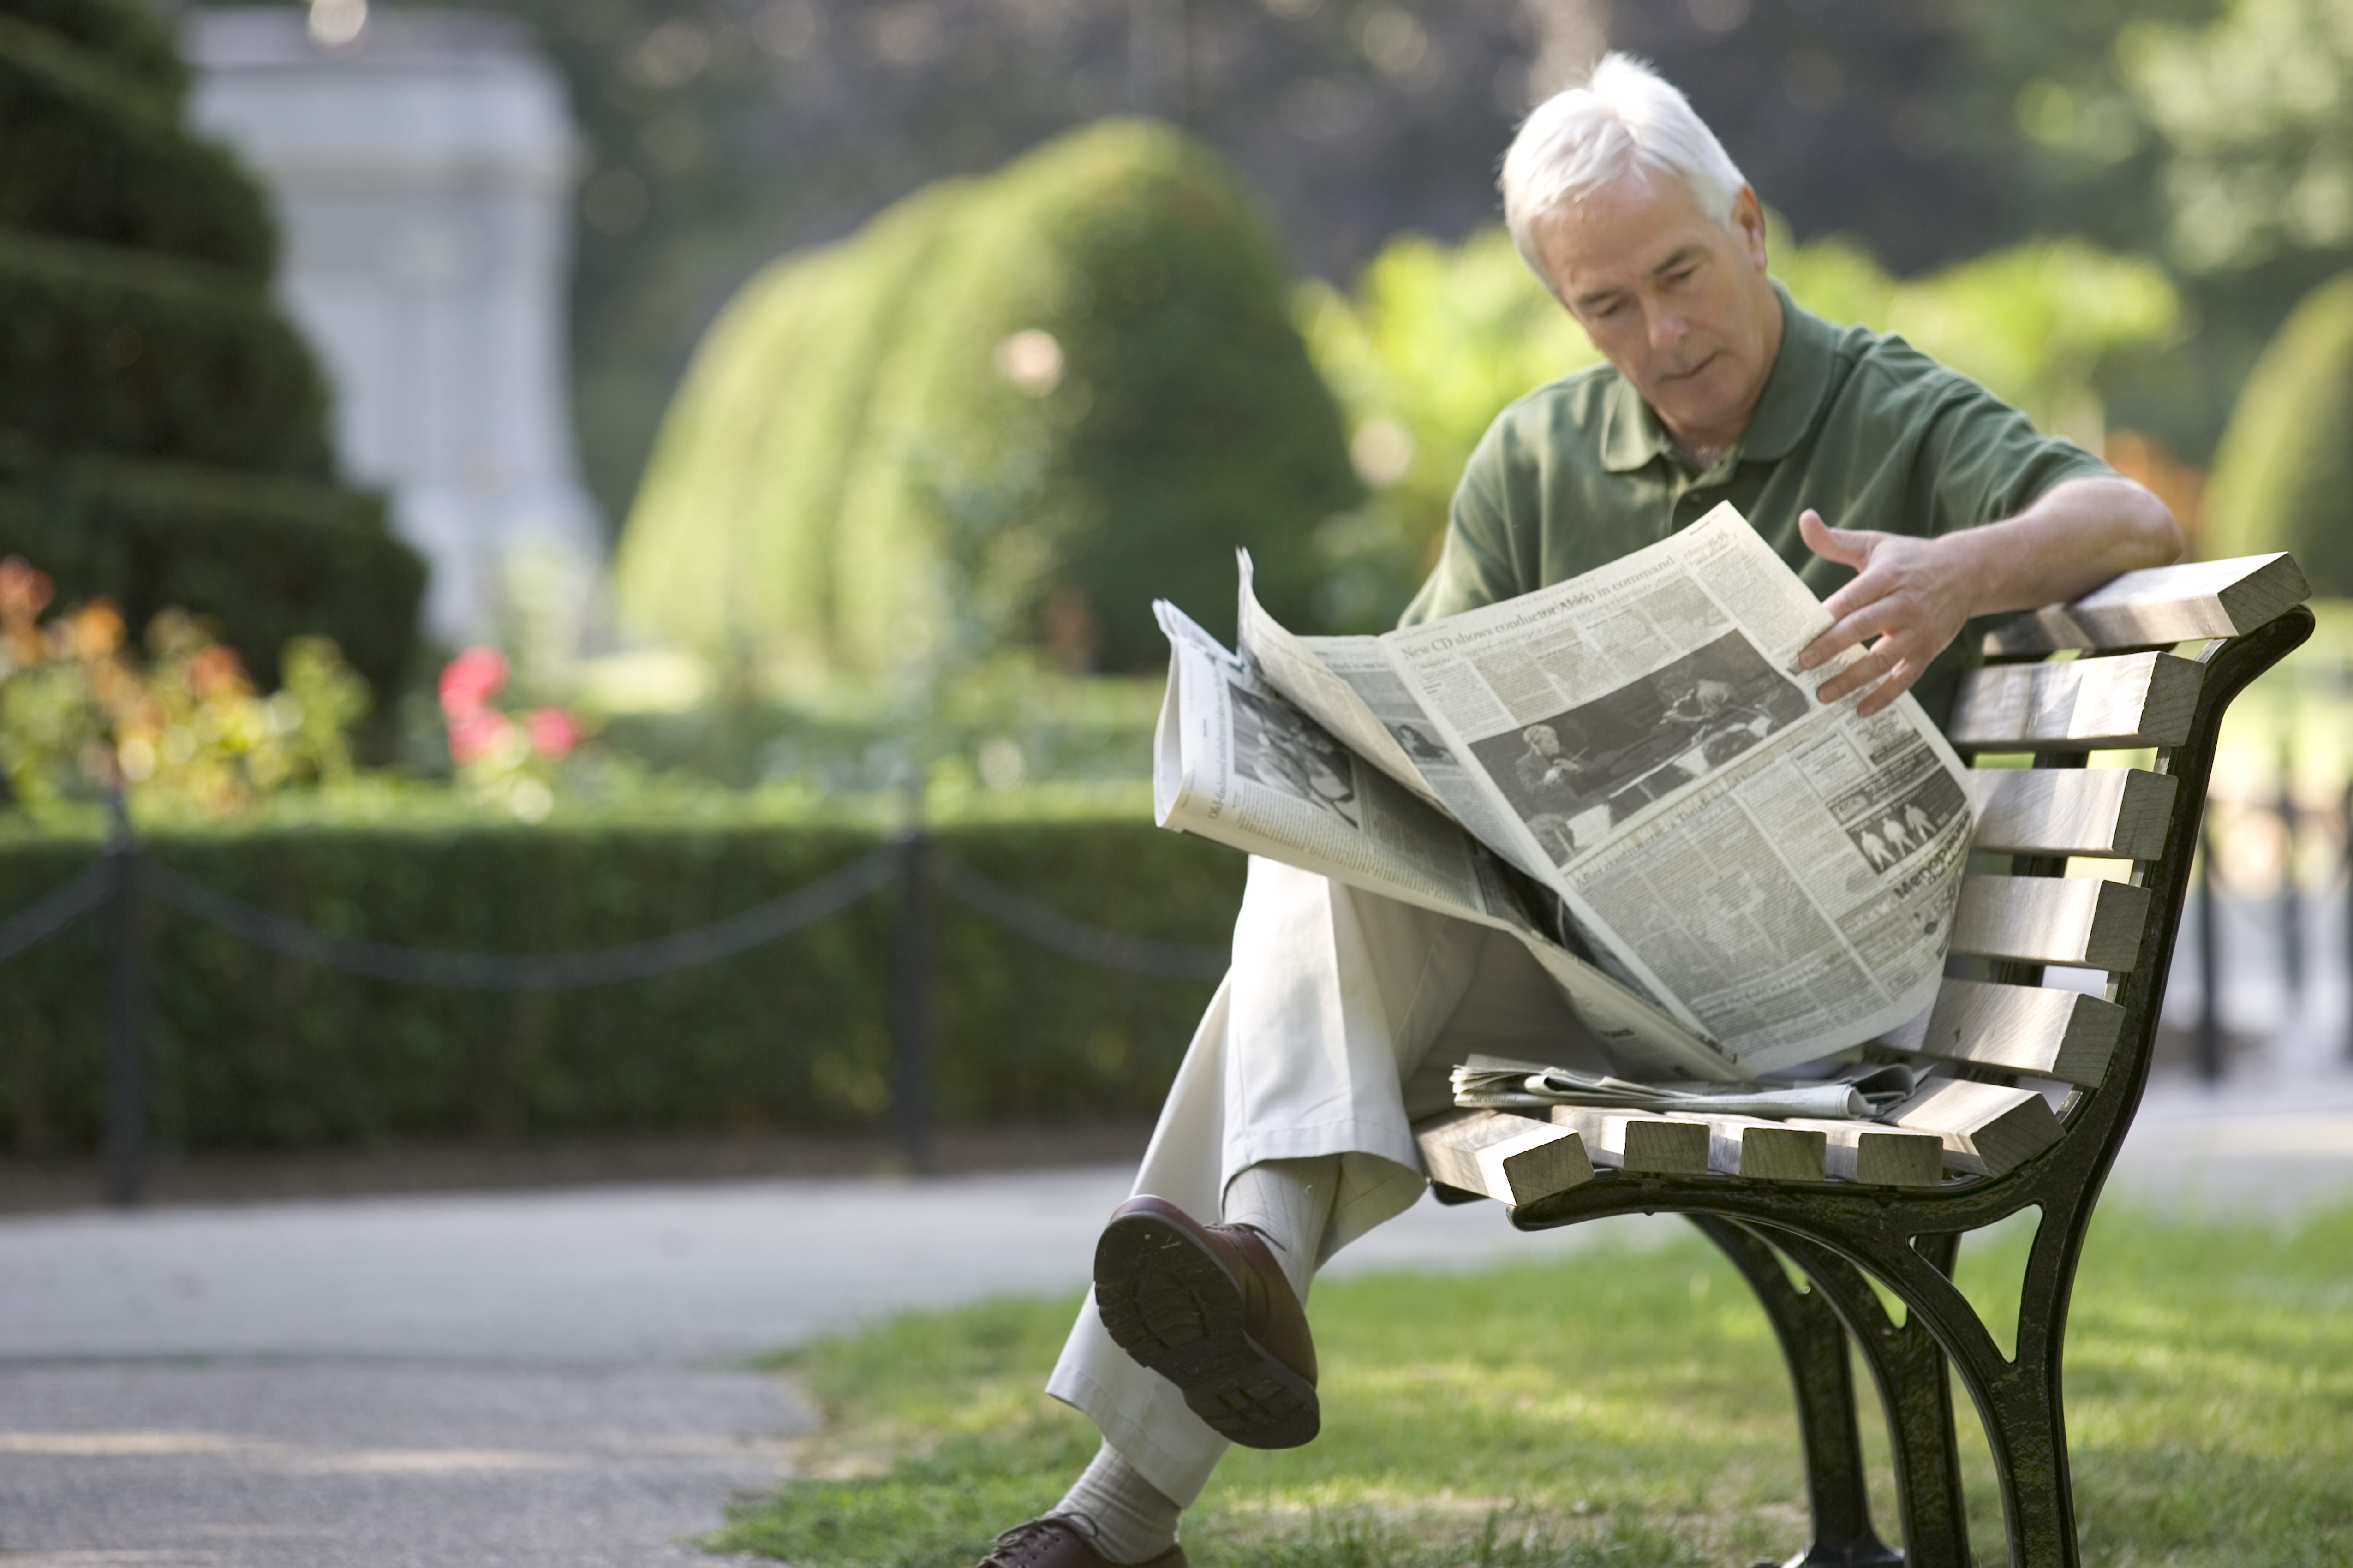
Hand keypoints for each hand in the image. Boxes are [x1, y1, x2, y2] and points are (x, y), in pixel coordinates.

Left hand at [1795, 509, 1974, 716]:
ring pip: (1883, 659)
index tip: (1798, 632)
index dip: (1826, 615)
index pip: (1853, 597)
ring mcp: (1919, 631)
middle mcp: (1904, 604)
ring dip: (1852, 679)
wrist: (1968, 572)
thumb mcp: (1876, 544)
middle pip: (1864, 628)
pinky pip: (1906, 678)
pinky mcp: (1929, 651)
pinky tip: (1859, 710)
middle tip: (1800, 664)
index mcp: (1888, 576)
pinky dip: (1884, 696)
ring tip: (1822, 694)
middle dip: (1831, 647)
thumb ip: (1836, 540)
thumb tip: (1805, 519)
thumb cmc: (1910, 559)